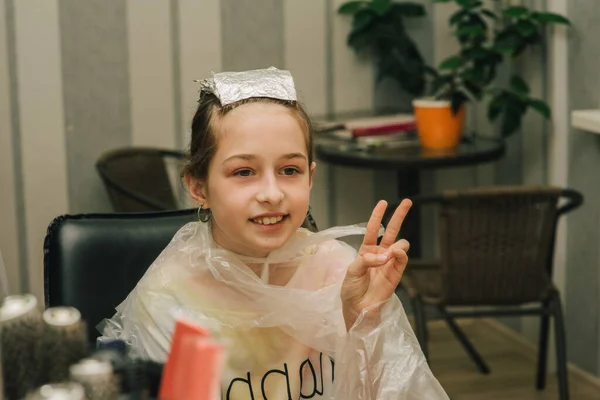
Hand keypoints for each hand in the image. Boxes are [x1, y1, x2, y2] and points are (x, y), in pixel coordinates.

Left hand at [341, 199, 411, 330]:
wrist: (357, 309)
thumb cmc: (351, 290)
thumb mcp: (352, 271)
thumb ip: (367, 260)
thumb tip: (385, 255)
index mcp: (366, 252)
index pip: (373, 230)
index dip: (378, 216)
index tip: (383, 202)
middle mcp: (379, 255)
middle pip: (392, 231)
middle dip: (399, 216)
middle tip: (408, 202)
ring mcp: (389, 264)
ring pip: (400, 246)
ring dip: (397, 245)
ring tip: (391, 252)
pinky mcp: (396, 275)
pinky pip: (402, 261)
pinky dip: (400, 255)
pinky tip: (395, 254)